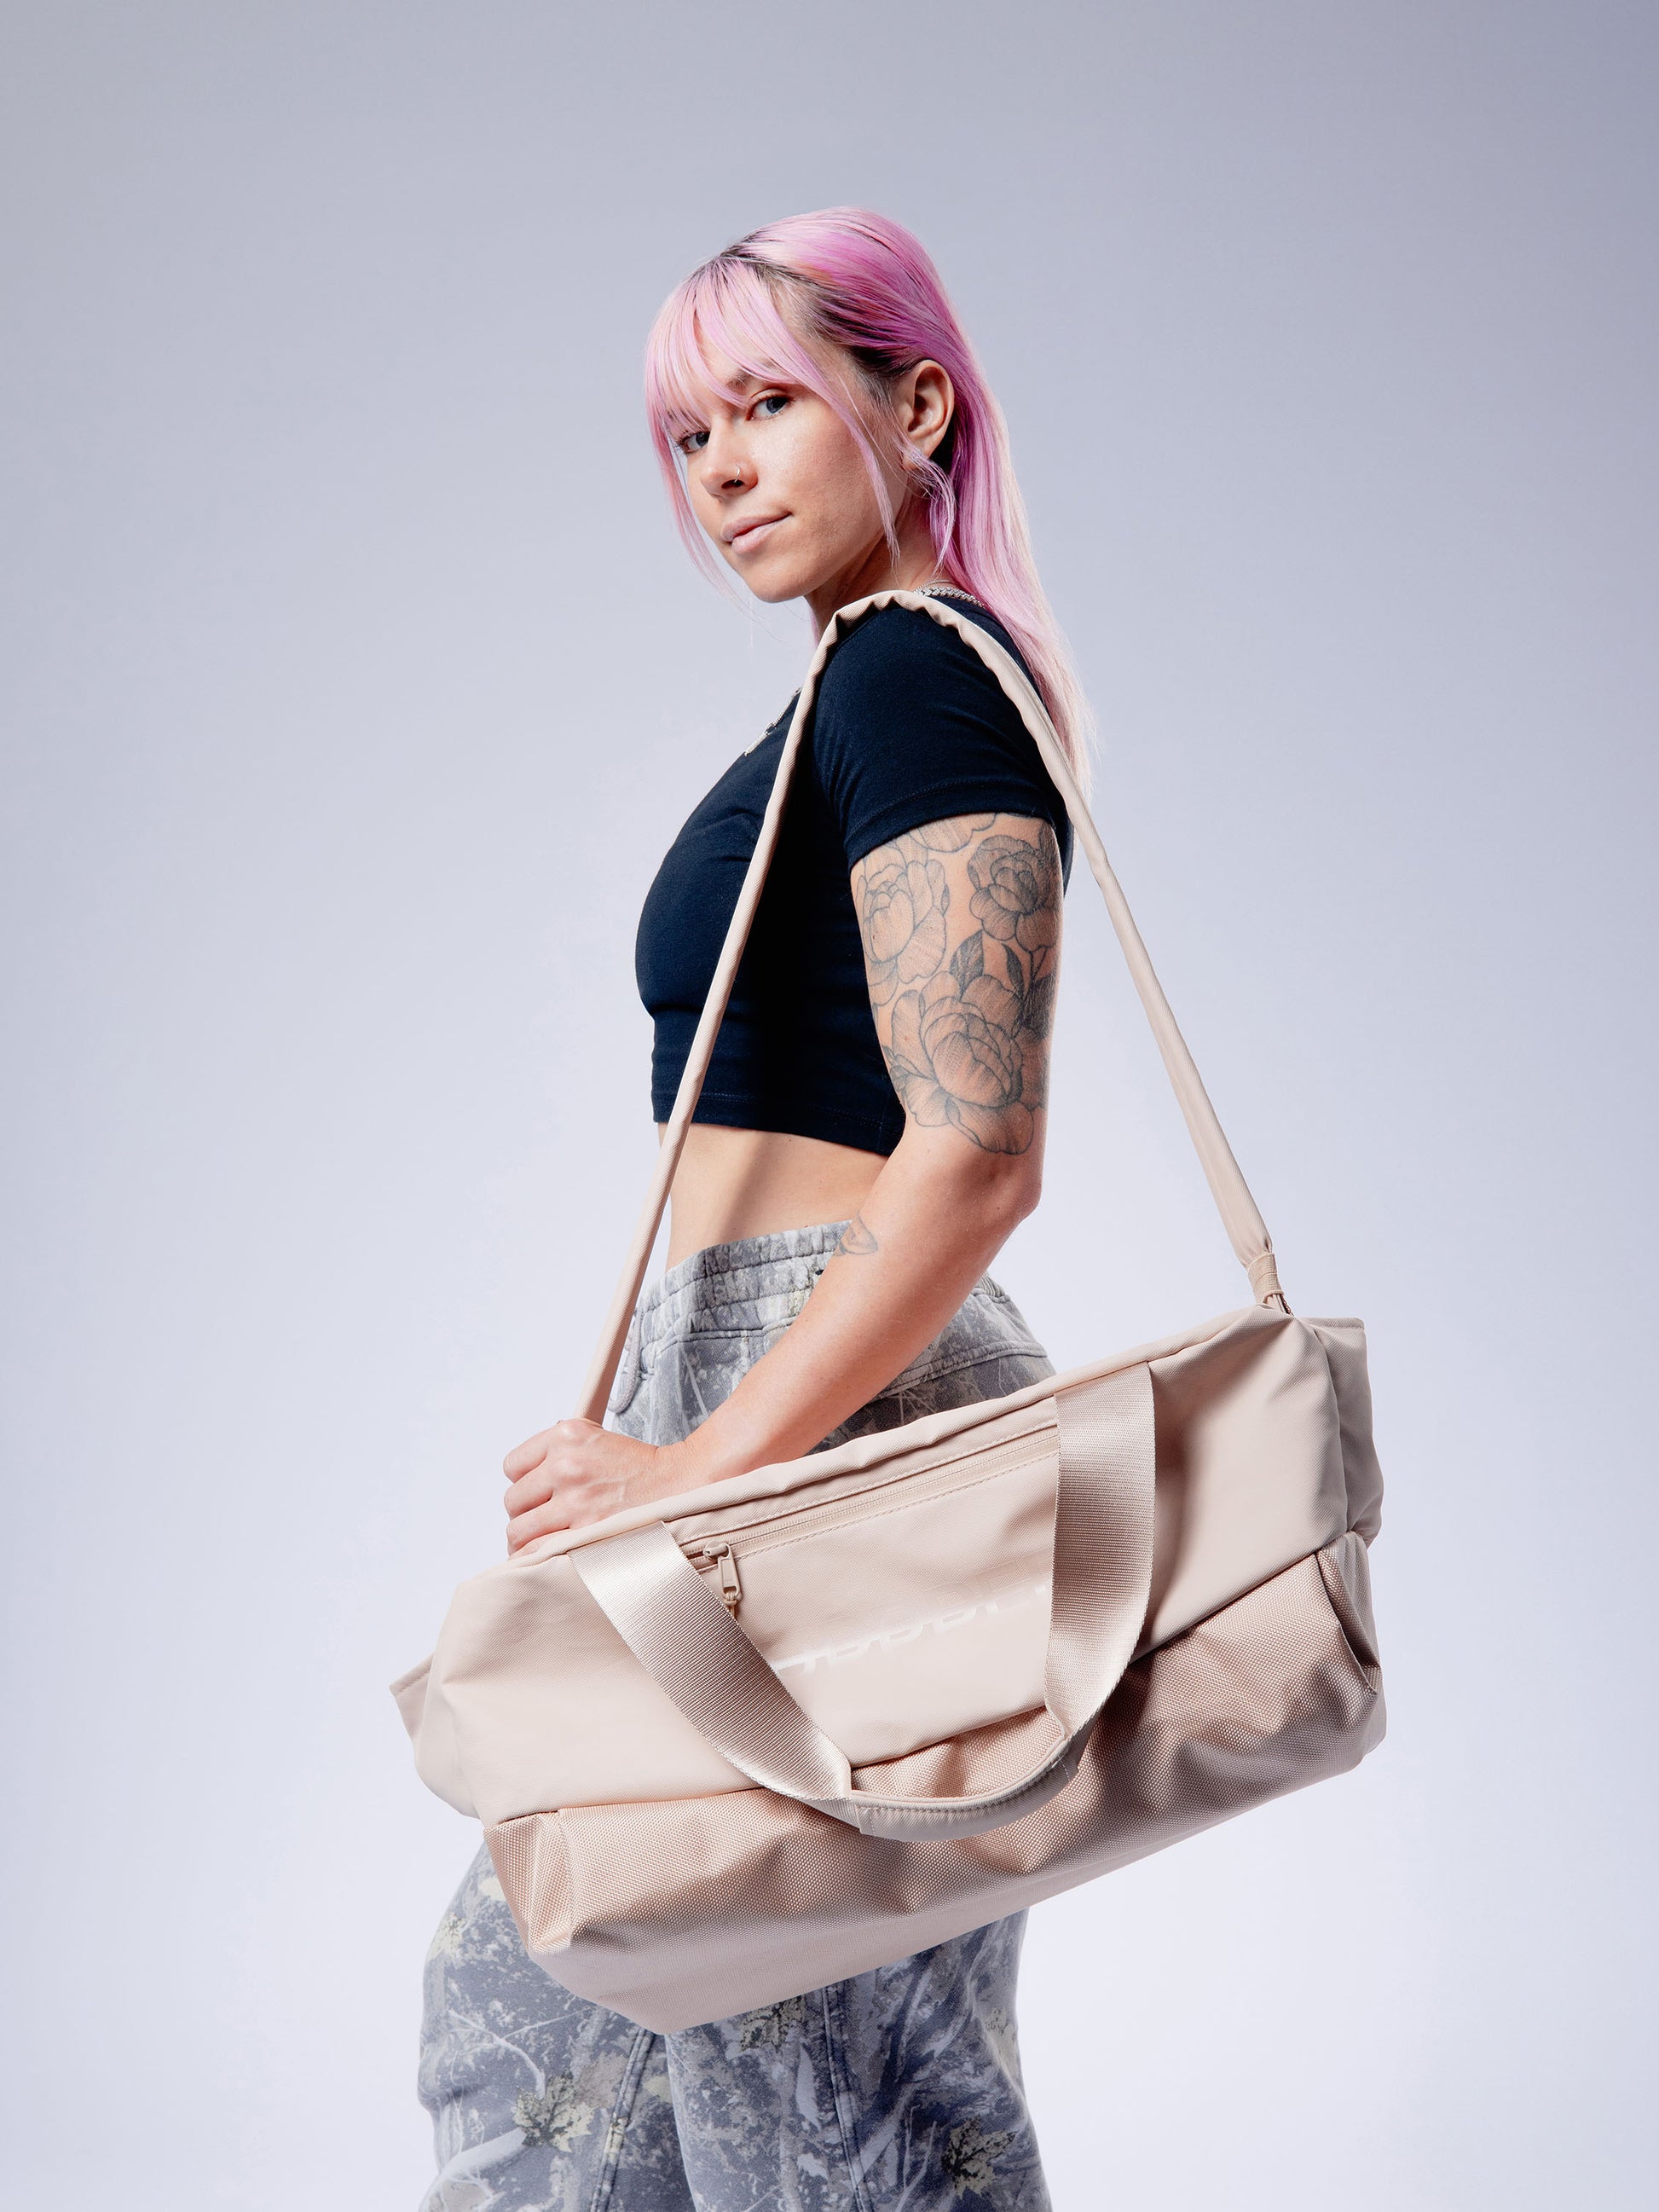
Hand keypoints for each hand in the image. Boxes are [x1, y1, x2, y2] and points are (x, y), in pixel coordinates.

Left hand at [502, 1418, 681, 1553]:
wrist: (680, 1485)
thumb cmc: (639, 1468)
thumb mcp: (596, 1438)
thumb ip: (558, 1450)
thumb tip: (525, 1476)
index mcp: (566, 1436)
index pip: (513, 1467)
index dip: (524, 1483)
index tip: (536, 1493)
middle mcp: (566, 1465)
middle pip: (513, 1501)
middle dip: (526, 1513)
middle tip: (544, 1520)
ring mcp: (575, 1501)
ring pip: (519, 1530)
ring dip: (527, 1539)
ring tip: (542, 1543)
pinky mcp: (585, 1532)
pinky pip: (538, 1551)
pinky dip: (535, 1558)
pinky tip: (543, 1559)